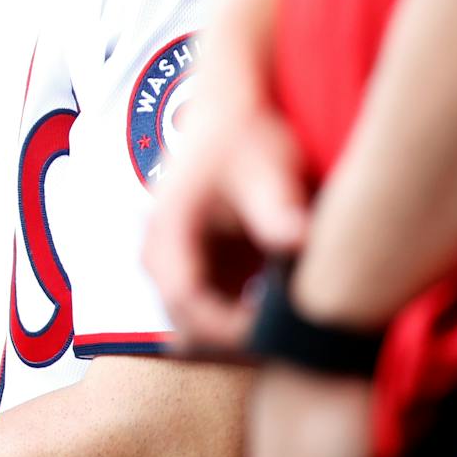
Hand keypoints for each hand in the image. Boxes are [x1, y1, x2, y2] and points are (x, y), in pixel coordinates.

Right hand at [144, 62, 309, 346]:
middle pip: (184, 320)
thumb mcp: (267, 169)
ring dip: (237, 333)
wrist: (233, 111)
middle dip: (232, 340)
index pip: (184, 300)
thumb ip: (277, 207)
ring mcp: (175, 260)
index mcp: (168, 229)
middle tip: (288, 345)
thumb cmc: (246, 135)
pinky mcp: (195, 263)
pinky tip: (282, 313)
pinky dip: (242, 319)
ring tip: (289, 333)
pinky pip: (211, 307)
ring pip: (195, 321)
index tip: (275, 334)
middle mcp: (160, 251)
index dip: (227, 328)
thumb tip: (296, 240)